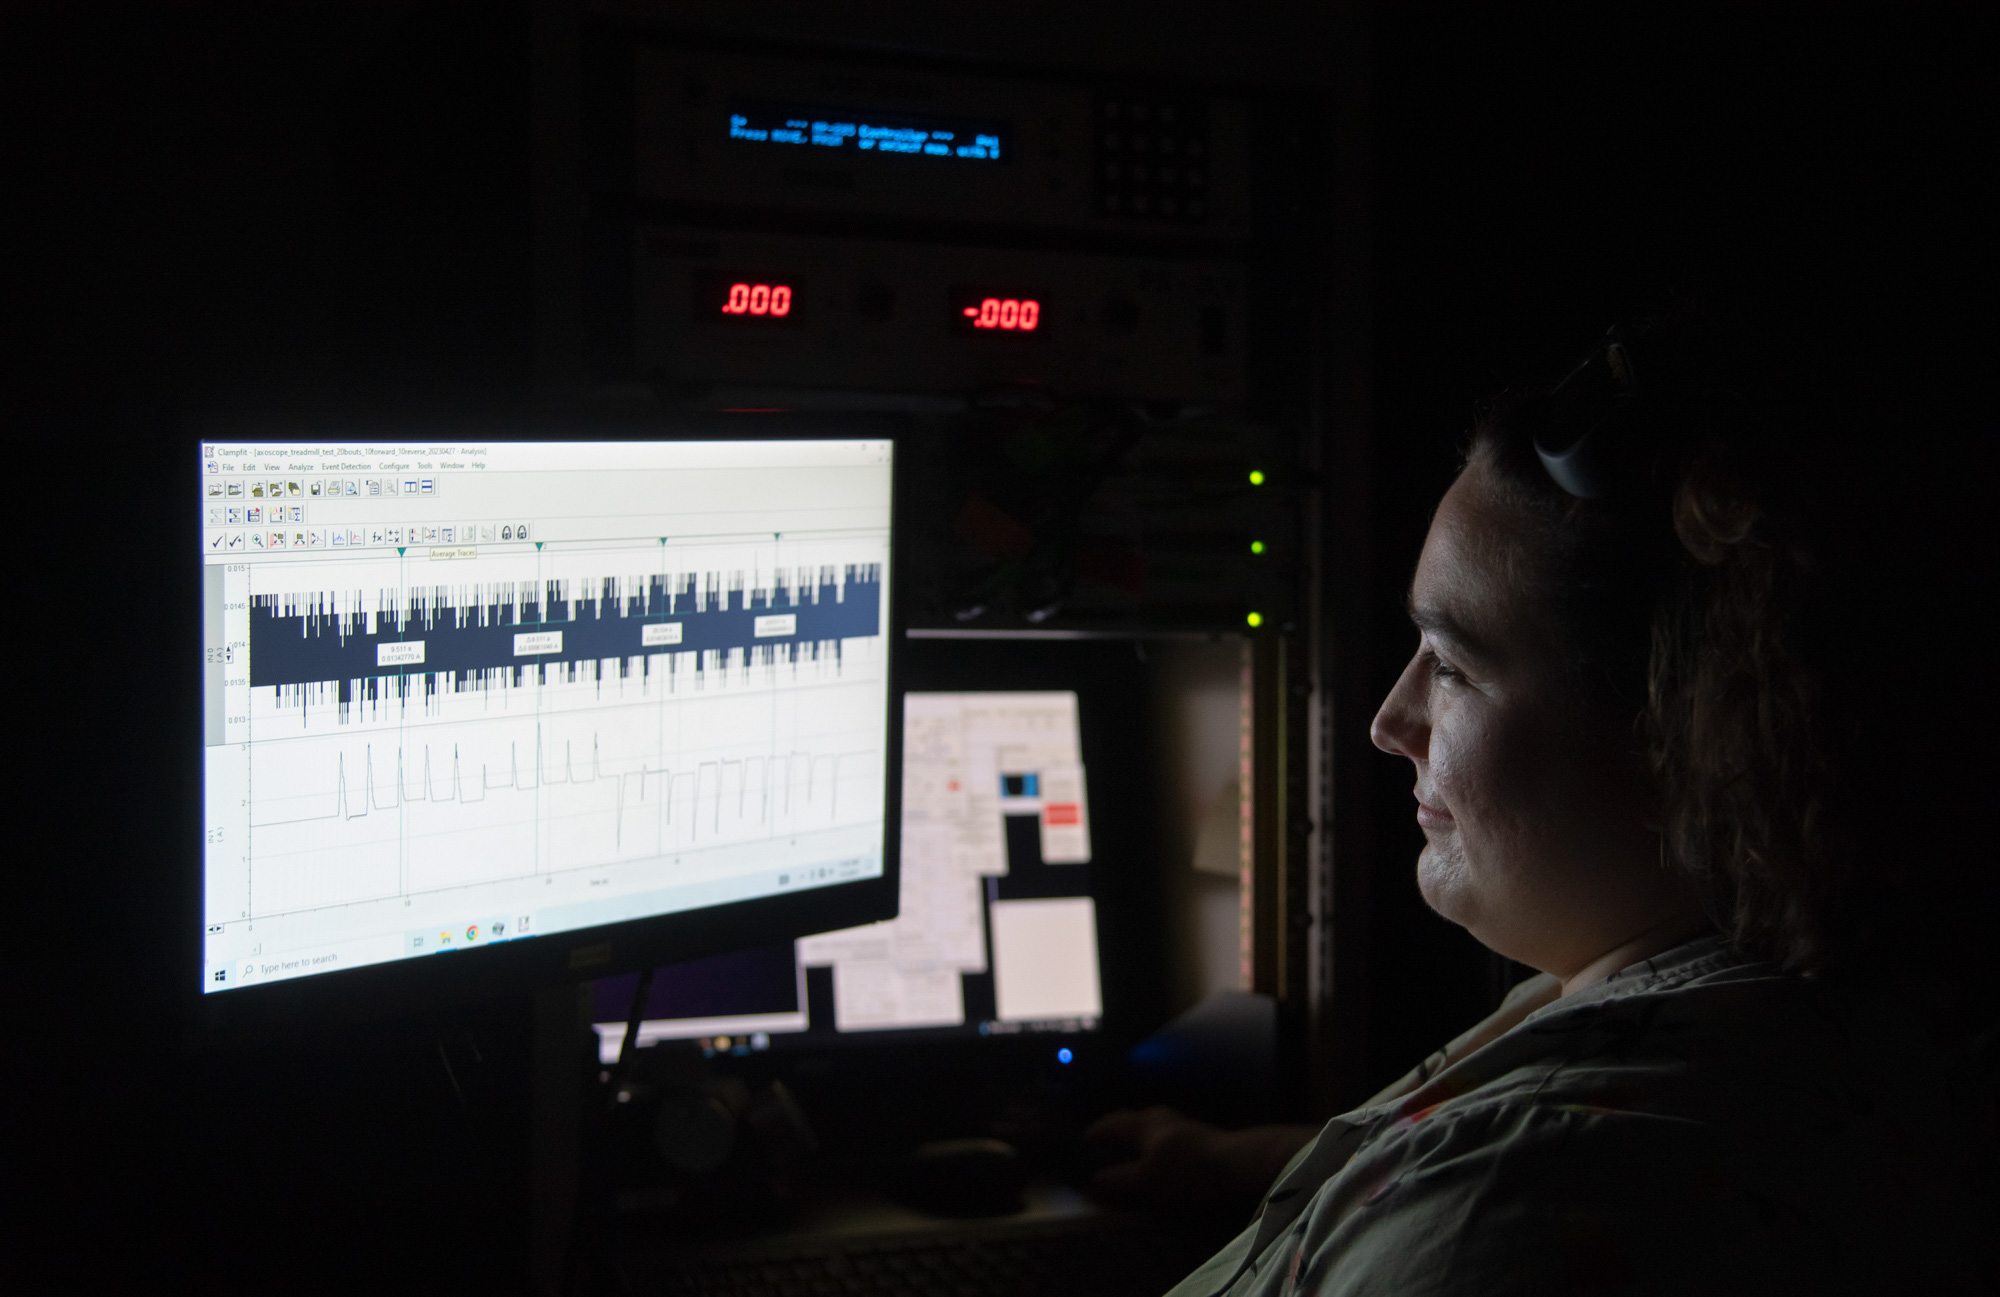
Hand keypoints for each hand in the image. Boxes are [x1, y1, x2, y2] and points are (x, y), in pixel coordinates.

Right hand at [1082, 1106, 1317, 1218]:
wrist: (1239, 1166)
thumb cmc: (1187, 1172)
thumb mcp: (1147, 1181)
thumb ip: (1120, 1178)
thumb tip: (1095, 1177)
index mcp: (1144, 1124)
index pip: (1112, 1123)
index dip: (1096, 1132)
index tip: (1083, 1139)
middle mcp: (1162, 1118)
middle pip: (1132, 1120)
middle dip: (1117, 1130)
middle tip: (1103, 1143)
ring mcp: (1183, 1125)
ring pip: (1151, 1127)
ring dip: (1137, 1137)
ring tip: (1129, 1151)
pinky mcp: (1200, 1138)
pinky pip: (1166, 1136)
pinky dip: (1153, 1144)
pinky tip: (1159, 1158)